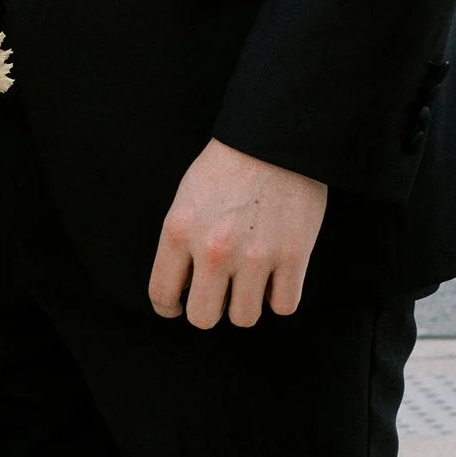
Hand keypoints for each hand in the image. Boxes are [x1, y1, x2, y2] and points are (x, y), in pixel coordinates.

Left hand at [149, 139, 327, 328]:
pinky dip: (280, 297)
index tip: (177, 306)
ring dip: (247, 304)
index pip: (162, 294)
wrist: (277, 137)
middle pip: (203, 318)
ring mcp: (255, 256)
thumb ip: (181, 242)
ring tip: (251, 283)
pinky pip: (284, 306)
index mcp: (179, 231)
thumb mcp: (187, 197)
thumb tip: (181, 286)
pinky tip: (277, 278)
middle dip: (210, 310)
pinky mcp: (293, 256)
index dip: (168, 307)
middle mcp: (214, 250)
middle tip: (219, 294)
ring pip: (244, 318)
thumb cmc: (230, 165)